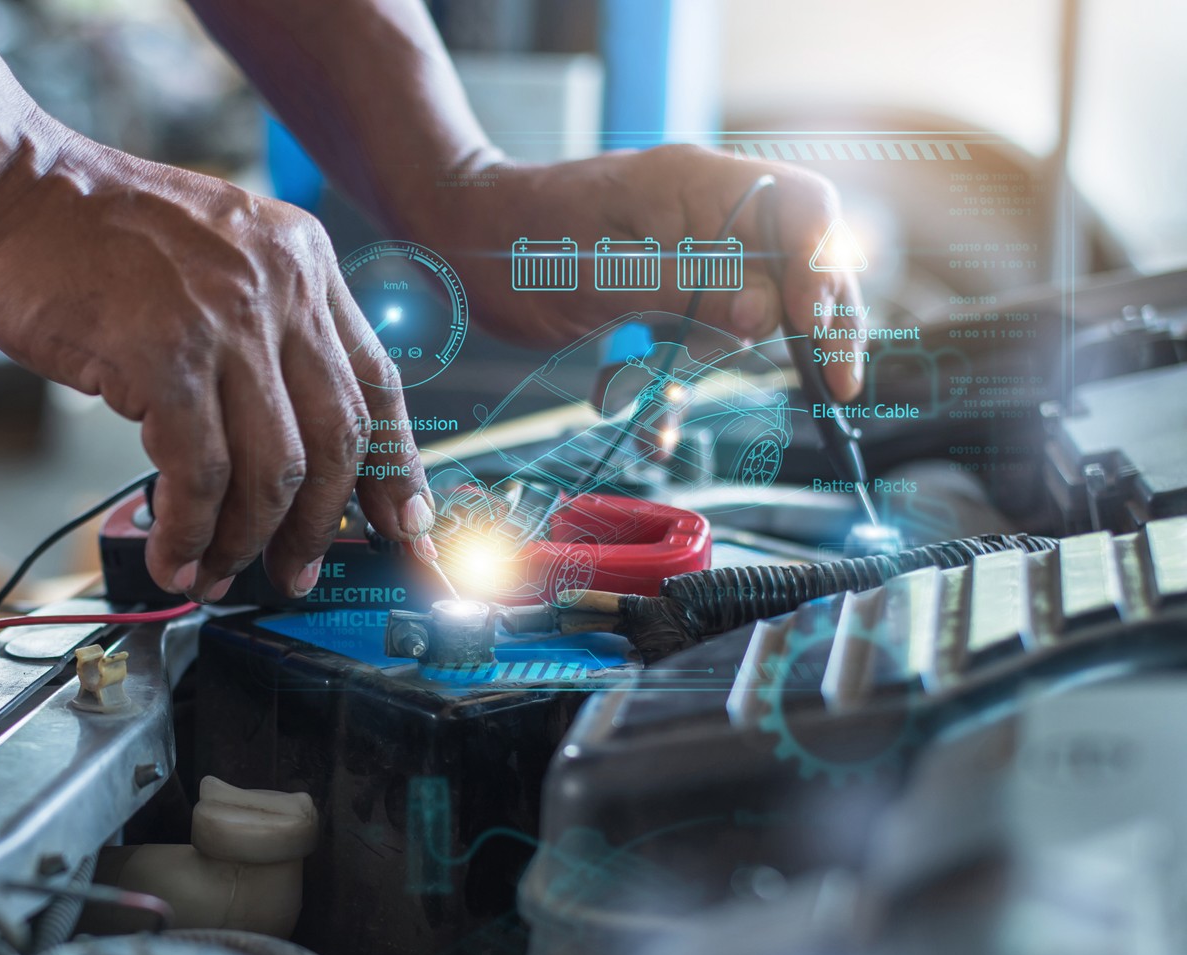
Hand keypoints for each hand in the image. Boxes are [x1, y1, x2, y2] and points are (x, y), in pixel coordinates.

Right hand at [0, 131, 434, 599]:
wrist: (2, 184)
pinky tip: (170, 553)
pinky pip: (200, 473)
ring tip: (211, 573)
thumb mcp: (209, 257)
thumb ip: (253, 328)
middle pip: (338, 437)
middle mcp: (281, 285)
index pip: (377, 381)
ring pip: (275, 468)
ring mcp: (227, 319)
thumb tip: (269, 435)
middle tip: (296, 573)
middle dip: (320, 525)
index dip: (396, 467)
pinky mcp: (165, 354)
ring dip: (244, 541)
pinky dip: (189, 530)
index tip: (404, 526)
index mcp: (303, 260)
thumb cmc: (82, 230)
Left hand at [403, 146, 867, 399]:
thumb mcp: (596, 273)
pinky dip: (679, 389)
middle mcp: (706, 215)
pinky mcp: (663, 297)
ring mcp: (688, 255)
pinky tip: (656, 435)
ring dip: (736, 368)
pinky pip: (694, 342)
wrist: (454, 243)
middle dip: (820, 325)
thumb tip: (767, 317)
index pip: (802, 208)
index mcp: (697, 184)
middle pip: (798, 262)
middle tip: (836, 388)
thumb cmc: (514, 244)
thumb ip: (684, 289)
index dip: (823, 265)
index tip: (813, 326)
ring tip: (703, 416)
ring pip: (752, 311)